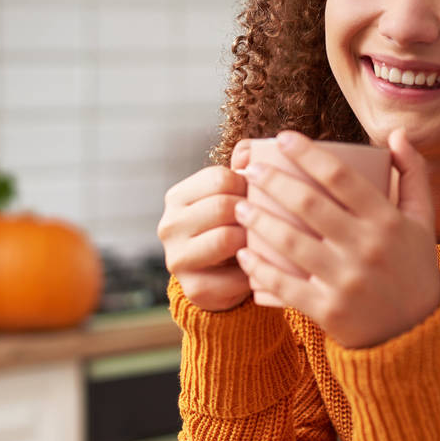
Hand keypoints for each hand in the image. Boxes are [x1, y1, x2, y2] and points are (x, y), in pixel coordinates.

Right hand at [157, 139, 252, 311]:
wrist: (220, 280)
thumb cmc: (232, 227)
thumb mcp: (232, 197)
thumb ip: (241, 170)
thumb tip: (248, 151)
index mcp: (177, 197)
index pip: (218, 178)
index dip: (249, 184)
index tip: (262, 195)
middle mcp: (169, 226)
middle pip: (222, 206)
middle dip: (252, 212)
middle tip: (270, 219)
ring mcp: (177, 259)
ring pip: (225, 238)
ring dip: (252, 240)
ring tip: (266, 240)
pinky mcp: (193, 288)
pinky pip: (234, 274)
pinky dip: (254, 270)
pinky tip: (262, 266)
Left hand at [234, 128, 439, 347]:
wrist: (416, 332)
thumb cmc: (414, 267)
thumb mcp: (422, 220)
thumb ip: (414, 174)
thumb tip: (396, 134)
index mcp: (387, 221)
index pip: (341, 177)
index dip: (308, 154)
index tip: (283, 138)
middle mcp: (366, 248)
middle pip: (309, 205)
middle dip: (273, 181)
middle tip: (250, 170)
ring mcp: (346, 281)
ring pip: (291, 242)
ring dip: (259, 221)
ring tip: (240, 206)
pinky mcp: (329, 310)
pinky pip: (285, 286)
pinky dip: (260, 268)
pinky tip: (244, 252)